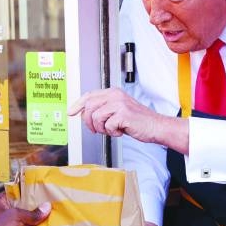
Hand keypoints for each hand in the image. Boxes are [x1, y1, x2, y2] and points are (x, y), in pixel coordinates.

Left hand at [69, 89, 188, 152]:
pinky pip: (107, 126)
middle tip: (97, 130)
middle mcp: (115, 95)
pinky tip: (121, 130)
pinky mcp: (123, 113)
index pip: (89, 96)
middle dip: (89, 122)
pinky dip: (113, 133)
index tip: (70, 112)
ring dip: (102, 128)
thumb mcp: (117, 111)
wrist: (155, 126)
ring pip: (96, 117)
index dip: (78, 104)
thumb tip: (84, 114)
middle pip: (89, 107)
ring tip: (113, 129)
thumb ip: (102, 109)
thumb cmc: (137, 121)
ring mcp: (119, 103)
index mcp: (113, 92)